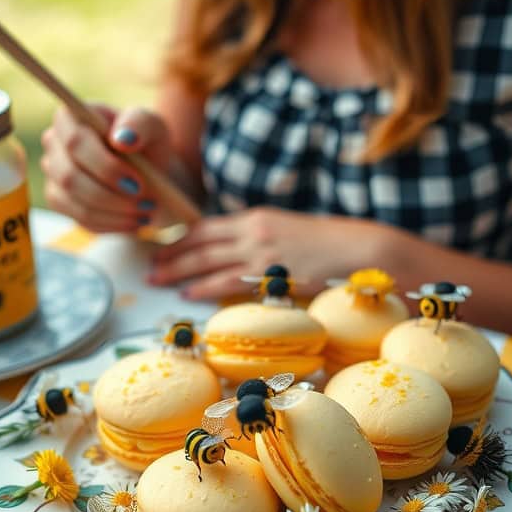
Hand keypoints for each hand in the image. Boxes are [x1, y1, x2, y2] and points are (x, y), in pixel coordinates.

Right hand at [41, 104, 172, 232]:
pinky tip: (134, 220)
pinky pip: (82, 220)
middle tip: (146, 203)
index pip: (75, 142)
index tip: (137, 181)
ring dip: (116, 213)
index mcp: (71, 117)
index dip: (105, 166)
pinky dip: (113, 224)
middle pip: (70, 178)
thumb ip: (139, 123)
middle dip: (112, 196)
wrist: (150, 173)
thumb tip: (122, 138)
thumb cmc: (147, 143)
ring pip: (78, 204)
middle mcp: (54, 144)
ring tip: (145, 212)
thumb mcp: (153, 126)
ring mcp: (54, 176)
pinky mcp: (61, 202)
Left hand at [149, 207, 389, 299]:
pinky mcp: (268, 273)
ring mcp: (259, 251)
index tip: (162, 247)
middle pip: (199, 241)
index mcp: (257, 218)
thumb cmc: (332, 247)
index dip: (181, 238)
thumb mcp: (291, 235)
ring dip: (177, 270)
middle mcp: (253, 230)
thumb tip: (243, 261)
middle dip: (170, 254)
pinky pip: (226, 281)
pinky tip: (187, 292)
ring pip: (206, 260)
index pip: (207, 226)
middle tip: (149, 266)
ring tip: (156, 279)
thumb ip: (264, 243)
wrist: (361, 248)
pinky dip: (203, 286)